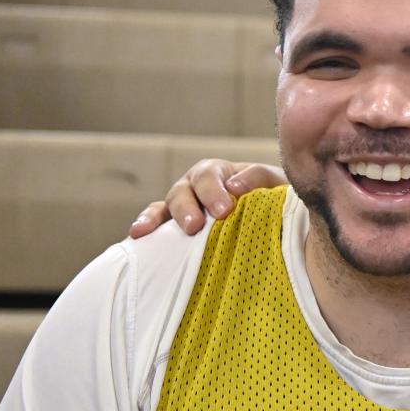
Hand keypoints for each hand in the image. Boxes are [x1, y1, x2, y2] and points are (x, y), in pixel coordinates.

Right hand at [127, 159, 285, 238]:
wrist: (271, 217)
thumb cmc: (272, 197)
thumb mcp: (273, 183)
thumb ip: (258, 178)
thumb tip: (235, 187)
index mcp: (217, 173)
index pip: (209, 177)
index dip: (214, 192)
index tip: (224, 210)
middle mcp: (194, 186)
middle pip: (182, 192)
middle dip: (187, 209)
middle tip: (194, 226)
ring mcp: (181, 206)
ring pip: (164, 207)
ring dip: (156, 219)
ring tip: (148, 233)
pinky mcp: (173, 226)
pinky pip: (156, 224)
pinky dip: (145, 227)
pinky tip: (136, 237)